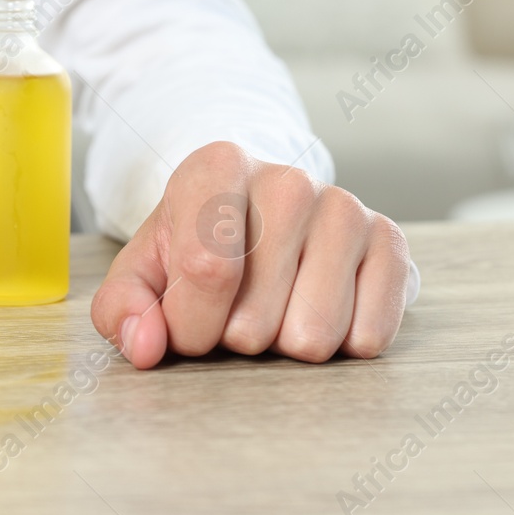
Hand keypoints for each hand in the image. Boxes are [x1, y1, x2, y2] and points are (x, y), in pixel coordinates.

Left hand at [90, 141, 412, 368]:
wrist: (265, 220)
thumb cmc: (198, 249)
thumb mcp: (144, 270)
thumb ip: (122, 308)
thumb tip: (145, 346)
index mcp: (217, 167)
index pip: (206, 270)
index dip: (191, 324)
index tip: (189, 324)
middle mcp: (288, 177)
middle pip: (256, 319)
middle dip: (236, 339)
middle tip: (235, 310)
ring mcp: (345, 206)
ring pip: (313, 336)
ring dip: (286, 347)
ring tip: (275, 308)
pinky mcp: (391, 241)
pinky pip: (369, 336)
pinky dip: (340, 346)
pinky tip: (320, 310)